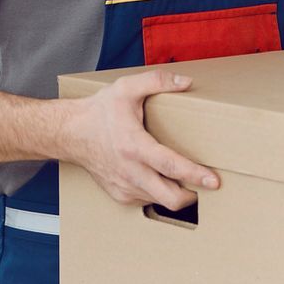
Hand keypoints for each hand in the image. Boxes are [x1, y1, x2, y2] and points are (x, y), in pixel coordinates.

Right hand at [57, 70, 217, 209]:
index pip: (170, 166)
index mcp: (134, 146)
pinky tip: (160, 179)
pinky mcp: (119, 195)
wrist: (70, 133)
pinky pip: (146, 201)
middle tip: (205, 185)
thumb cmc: (98, 112)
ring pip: (159, 202)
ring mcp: (124, 186)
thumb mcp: (126, 88)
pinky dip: (158, 194)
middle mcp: (130, 171)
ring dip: (175, 194)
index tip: (213, 180)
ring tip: (185, 180)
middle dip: (192, 196)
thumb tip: (185, 82)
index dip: (195, 174)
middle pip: (169, 198)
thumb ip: (157, 81)